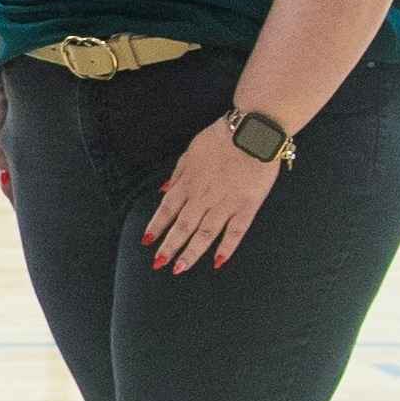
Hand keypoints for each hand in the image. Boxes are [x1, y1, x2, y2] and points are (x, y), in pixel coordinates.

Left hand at [143, 120, 284, 271]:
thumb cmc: (221, 138)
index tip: (147, 241)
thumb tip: (163, 190)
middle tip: (158, 264)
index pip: (167, 209)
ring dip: (191, 253)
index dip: (156, 226)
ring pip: (205, 234)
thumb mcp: (191, 151)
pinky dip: (226, 248)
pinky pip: (235, 232)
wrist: (252, 132)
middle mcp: (203, 197)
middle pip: (182, 227)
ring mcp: (226, 204)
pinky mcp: (247, 206)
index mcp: (188, 183)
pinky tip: (217, 262)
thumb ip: (177, 173)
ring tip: (179, 269)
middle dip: (169, 247)